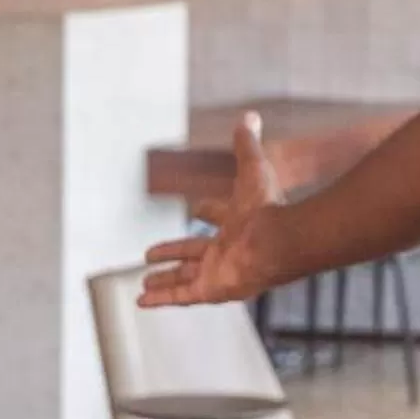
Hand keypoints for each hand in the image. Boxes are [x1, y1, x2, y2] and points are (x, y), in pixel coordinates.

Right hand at [141, 113, 286, 306]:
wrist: (277, 240)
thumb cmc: (268, 207)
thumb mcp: (253, 169)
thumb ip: (247, 144)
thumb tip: (249, 117)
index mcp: (237, 223)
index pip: (218, 217)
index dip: (207, 211)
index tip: (196, 209)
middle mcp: (227, 250)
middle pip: (193, 253)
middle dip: (173, 254)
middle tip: (151, 254)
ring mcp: (218, 272)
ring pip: (184, 278)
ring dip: (163, 280)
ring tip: (143, 284)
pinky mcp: (211, 289)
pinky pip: (181, 296)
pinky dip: (161, 300)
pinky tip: (142, 302)